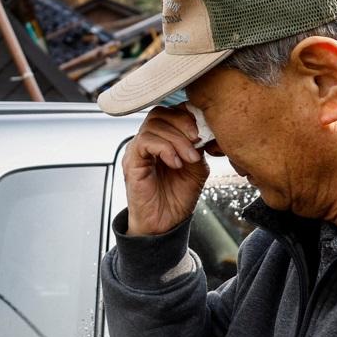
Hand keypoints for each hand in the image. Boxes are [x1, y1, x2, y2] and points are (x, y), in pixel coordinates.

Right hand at [123, 104, 208, 235]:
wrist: (164, 224)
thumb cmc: (177, 198)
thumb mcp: (196, 168)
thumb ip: (198, 147)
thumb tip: (204, 129)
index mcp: (161, 140)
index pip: (169, 112)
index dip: (187, 115)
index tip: (203, 130)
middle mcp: (147, 141)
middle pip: (159, 113)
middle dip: (183, 123)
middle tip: (197, 140)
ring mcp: (137, 150)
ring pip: (153, 125)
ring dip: (177, 139)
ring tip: (189, 158)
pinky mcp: (132, 162)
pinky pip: (145, 141)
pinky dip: (165, 148)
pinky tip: (175, 163)